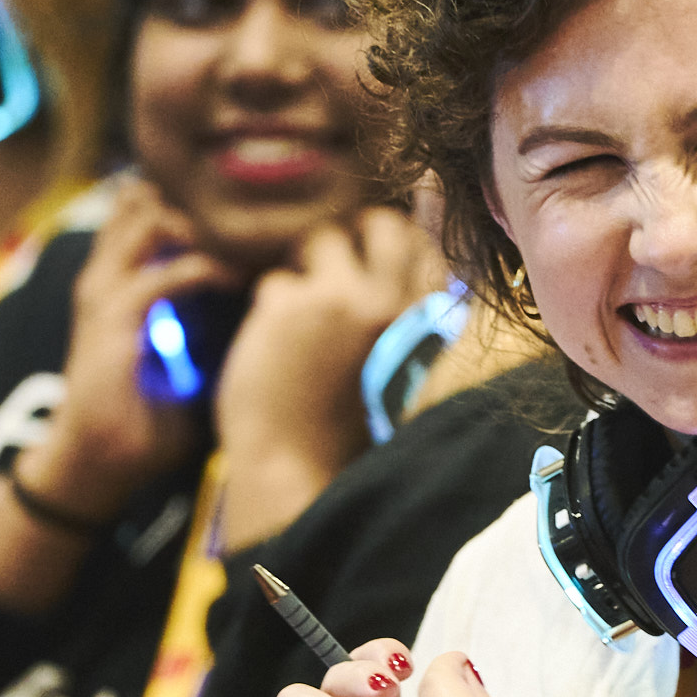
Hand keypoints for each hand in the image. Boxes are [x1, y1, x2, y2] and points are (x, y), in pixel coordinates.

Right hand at [9, 180, 235, 532]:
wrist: (93, 465)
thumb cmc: (140, 426)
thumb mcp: (186, 372)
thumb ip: (212, 338)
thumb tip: (267, 324)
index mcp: (121, 286)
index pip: (151, 217)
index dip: (197, 209)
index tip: (251, 217)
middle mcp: (108, 280)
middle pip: (144, 204)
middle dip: (200, 203)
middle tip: (252, 221)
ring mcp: (105, 294)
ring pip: (148, 220)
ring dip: (200, 226)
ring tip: (244, 242)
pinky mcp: (112, 321)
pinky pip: (163, 274)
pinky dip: (203, 269)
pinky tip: (234, 278)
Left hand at [215, 209, 455, 549]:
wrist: (297, 472)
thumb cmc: (352, 429)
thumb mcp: (402, 368)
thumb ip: (407, 316)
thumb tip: (403, 253)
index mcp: (427, 323)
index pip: (426, 246)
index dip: (398, 245)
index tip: (376, 263)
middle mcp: (392, 303)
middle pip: (383, 224)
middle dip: (357, 235)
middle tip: (335, 266)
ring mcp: (340, 299)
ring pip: (322, 239)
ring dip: (306, 267)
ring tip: (299, 312)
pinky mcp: (288, 306)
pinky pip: (276, 280)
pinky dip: (270, 310)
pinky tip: (274, 347)